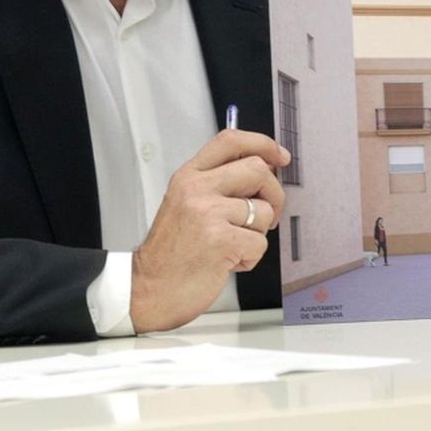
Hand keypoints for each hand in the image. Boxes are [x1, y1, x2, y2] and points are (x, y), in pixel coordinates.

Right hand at [129, 129, 289, 332]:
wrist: (149, 289)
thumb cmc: (171, 253)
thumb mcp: (186, 204)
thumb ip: (218, 183)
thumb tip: (263, 170)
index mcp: (189, 176)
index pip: (231, 141)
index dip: (263, 144)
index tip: (280, 156)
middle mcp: (197, 188)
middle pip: (258, 169)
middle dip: (274, 194)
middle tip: (267, 215)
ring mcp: (208, 213)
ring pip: (263, 211)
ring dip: (257, 234)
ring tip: (234, 245)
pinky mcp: (221, 240)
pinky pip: (260, 243)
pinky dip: (251, 258)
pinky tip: (229, 262)